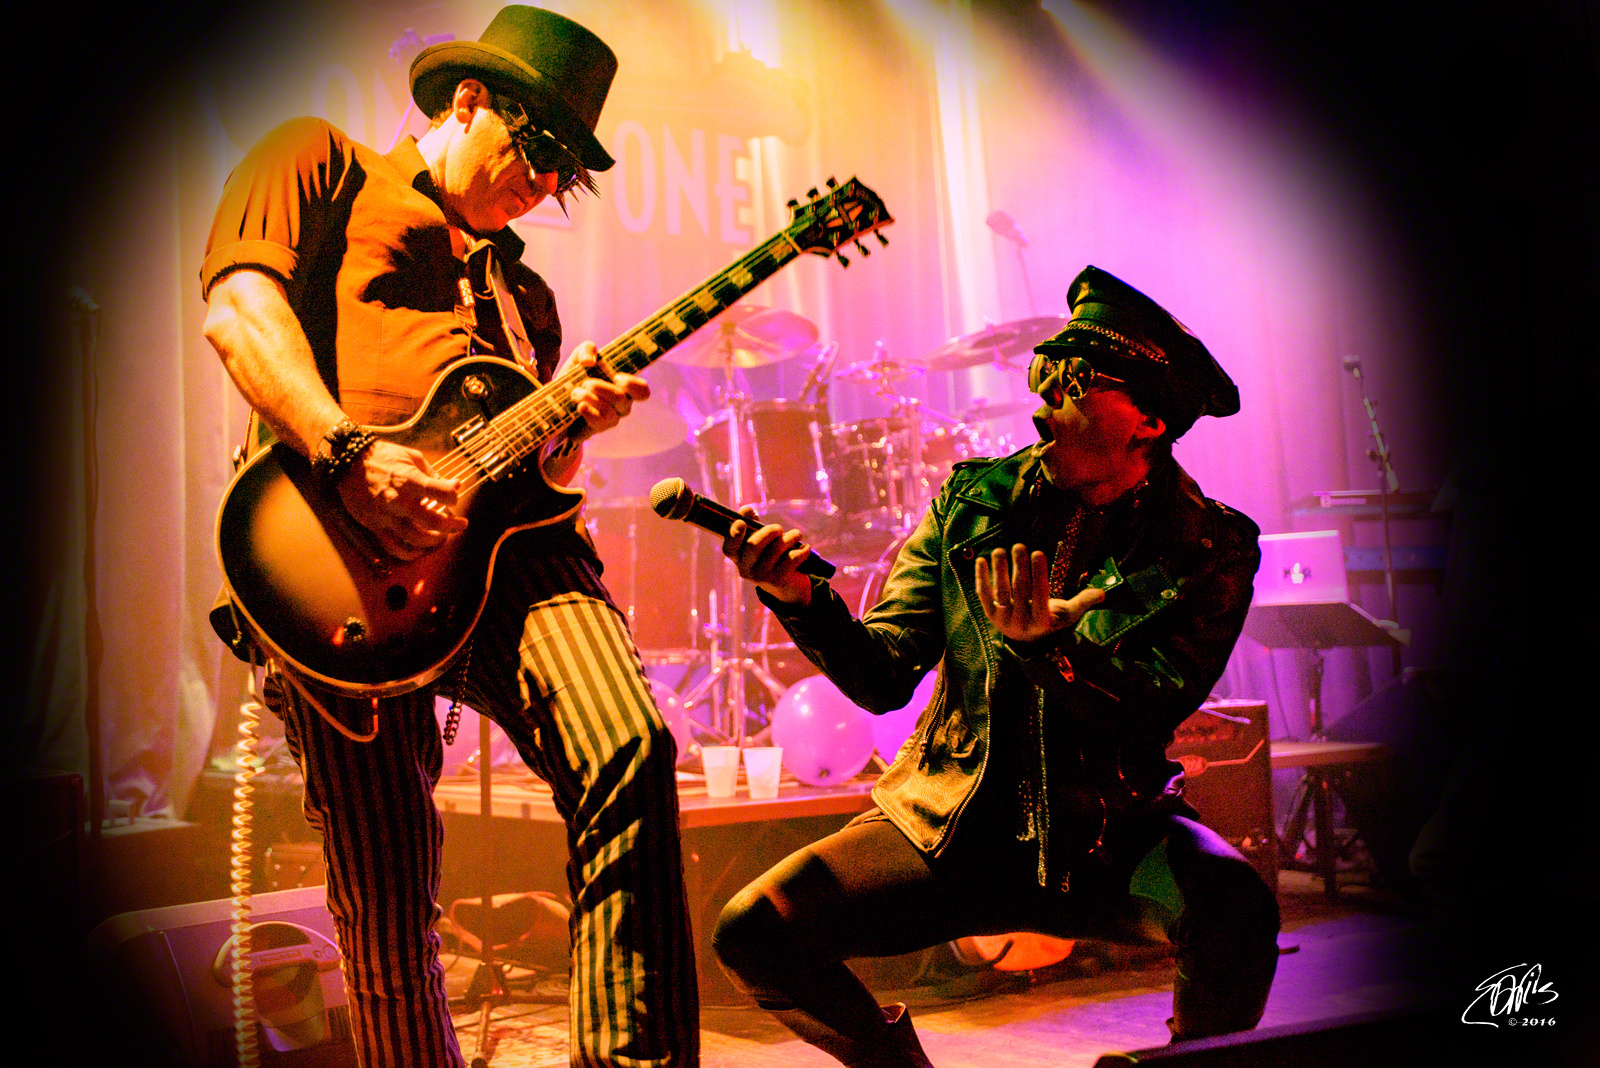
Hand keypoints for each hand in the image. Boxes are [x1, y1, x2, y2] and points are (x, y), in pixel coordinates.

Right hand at [335, 439, 466, 560]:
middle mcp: (398, 500)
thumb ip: (434, 474)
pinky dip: (410, 553)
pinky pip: (393, 547)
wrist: (347, 461)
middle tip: (460, 524)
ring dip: (434, 541)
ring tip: (442, 536)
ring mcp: (385, 515)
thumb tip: (455, 484)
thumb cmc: (383, 456)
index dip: (453, 497)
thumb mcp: (412, 457)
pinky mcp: (374, 525)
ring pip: (415, 539)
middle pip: (432, 522)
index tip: (454, 498)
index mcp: (410, 479)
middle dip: (451, 526)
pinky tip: (420, 549)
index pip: (442, 493)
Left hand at [565, 341, 649, 437]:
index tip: (616, 377)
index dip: (633, 385)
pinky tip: (579, 407)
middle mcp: (621, 404)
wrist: (556, 400)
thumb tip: (590, 361)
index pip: (642, 391)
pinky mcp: (597, 428)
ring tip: (575, 393)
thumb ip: (586, 350)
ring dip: (589, 399)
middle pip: (622, 399)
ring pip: (610, 412)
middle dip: (601, 388)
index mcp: (622, 386)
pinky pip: (600, 423)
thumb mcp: (578, 358)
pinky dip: (588, 413)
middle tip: (585, 383)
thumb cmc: (573, 378)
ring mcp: (611, 418)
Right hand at [721, 506, 813, 605]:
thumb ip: (752, 524)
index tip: (741, 522)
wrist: (786, 587)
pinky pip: (792, 558)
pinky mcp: (778, 581)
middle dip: (769, 531)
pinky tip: (805, 548)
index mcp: (738, 558)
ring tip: (797, 534)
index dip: (733, 535)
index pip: (729, 548)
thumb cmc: (770, 556)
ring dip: (790, 537)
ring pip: (776, 549)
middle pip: (754, 545)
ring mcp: (761, 576)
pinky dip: (801, 550)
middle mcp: (745, 569)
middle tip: (779, 528)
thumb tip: (746, 509)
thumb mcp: (760, 541)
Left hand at [975, 543, 1104, 642]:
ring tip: (1001, 550)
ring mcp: (1002, 620)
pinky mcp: (989, 614)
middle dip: (1020, 567)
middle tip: (1020, 547)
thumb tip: (1103, 593)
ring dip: (999, 570)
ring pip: (1000, 592)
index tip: (1038, 553)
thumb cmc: (1049, 619)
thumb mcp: (1067, 614)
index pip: (1039, 596)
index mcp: (1041, 622)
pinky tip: (981, 560)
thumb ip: (1083, 602)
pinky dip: (981, 578)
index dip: (1038, 574)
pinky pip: (984, 595)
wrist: (1025, 639)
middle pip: (1019, 591)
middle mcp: (1020, 623)